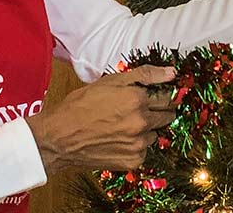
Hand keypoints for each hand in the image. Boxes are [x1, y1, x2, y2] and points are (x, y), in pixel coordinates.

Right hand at [26, 65, 177, 175]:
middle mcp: (142, 122)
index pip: (167, 97)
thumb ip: (145, 74)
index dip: (163, 94)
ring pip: (156, 134)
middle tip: (140, 109)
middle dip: (159, 111)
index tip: (158, 96)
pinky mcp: (133, 160)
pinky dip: (137, 145)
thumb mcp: (111, 81)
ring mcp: (138, 143)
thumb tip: (172, 73)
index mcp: (137, 99)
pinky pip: (145, 150)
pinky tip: (120, 139)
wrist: (60, 137)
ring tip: (124, 125)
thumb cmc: (81, 106)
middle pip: (168, 116)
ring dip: (147, 129)